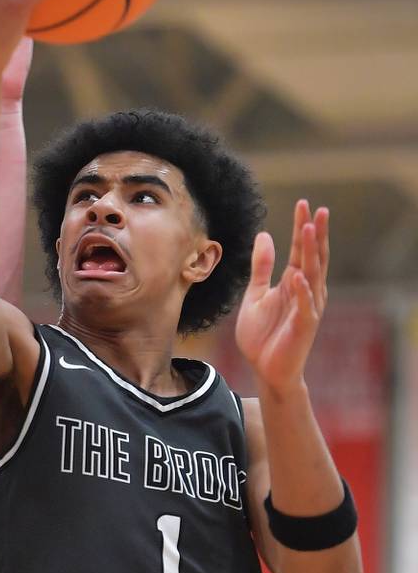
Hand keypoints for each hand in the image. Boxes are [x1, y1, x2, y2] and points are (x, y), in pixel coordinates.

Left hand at [235, 200, 328, 391]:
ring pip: (312, 275)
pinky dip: (302, 291)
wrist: (266, 368)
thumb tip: (264, 235)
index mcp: (294, 282)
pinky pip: (305, 305)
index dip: (302, 228)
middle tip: (317, 209)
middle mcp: (307, 291)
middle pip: (313, 257)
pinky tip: (298, 275)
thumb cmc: (263, 333)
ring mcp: (308, 307)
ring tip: (309, 230)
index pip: (301, 250)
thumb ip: (261, 267)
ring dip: (311, 254)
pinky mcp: (304, 325)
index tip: (303, 204)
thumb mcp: (256, 293)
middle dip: (314, 233)